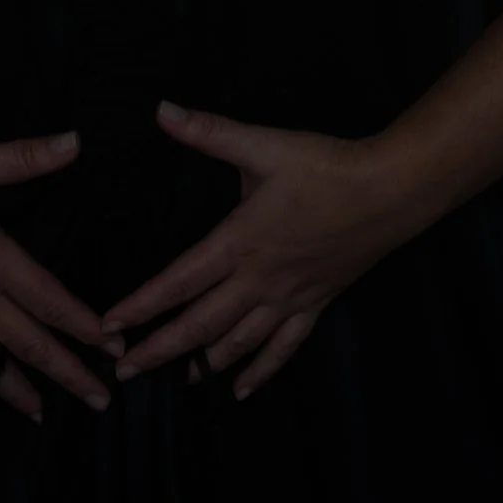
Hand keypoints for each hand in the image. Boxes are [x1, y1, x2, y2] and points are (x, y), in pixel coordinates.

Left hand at [104, 102, 422, 399]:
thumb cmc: (326, 167)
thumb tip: (161, 111)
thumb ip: (210, 132)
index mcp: (239, 242)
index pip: (179, 281)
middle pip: (201, 325)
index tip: (111, 324)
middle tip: (126, 371)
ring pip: (239, 342)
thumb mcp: (265, 145)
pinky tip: (242, 390)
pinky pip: (284, 347)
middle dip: (160, 349)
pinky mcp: (316, 303)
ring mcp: (289, 297)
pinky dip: (262, 371)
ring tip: (178, 381)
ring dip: (205, 364)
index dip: (142, 305)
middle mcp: (259, 279)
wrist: (391, 191)